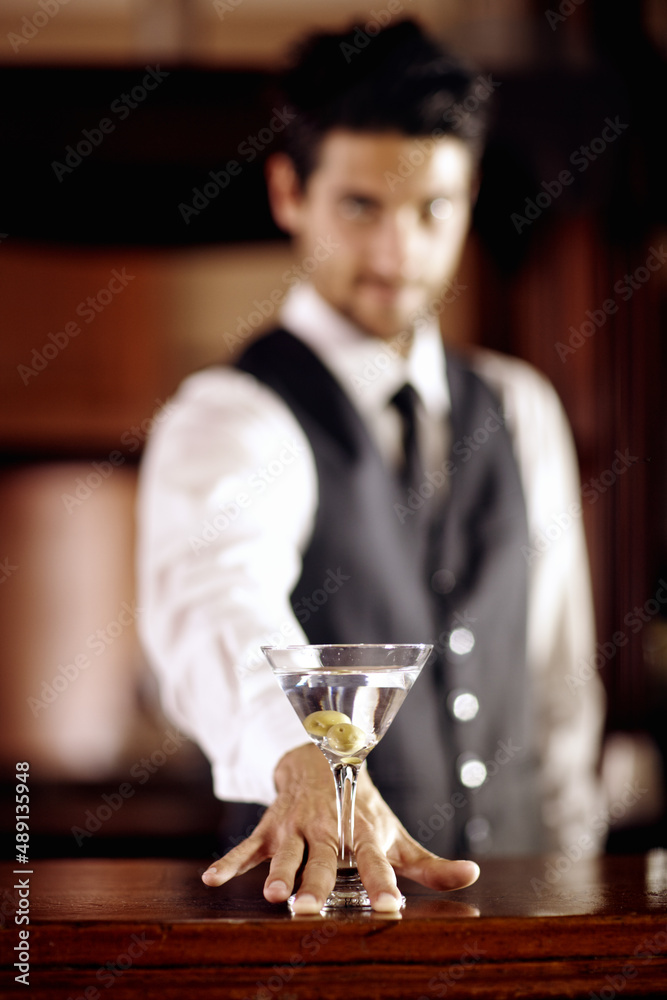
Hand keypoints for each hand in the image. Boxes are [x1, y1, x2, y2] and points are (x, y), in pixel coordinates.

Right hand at [201, 743, 479, 912]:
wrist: (322, 760)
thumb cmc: (363, 810)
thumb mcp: (395, 834)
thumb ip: (428, 863)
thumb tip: (472, 875)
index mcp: (361, 833)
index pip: (374, 861)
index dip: (382, 884)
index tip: (390, 908)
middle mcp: (328, 829)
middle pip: (323, 860)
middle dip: (316, 884)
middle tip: (309, 911)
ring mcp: (295, 827)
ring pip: (285, 852)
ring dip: (278, 871)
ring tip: (272, 894)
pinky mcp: (270, 827)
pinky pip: (247, 846)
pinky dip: (230, 862)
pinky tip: (212, 881)